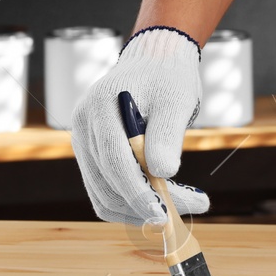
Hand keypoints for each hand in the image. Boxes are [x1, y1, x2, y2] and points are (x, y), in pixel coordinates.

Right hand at [69, 26, 210, 224]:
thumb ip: (168, 134)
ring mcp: (83, 140)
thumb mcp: (176, 100)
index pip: (115, 160)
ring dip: (139, 210)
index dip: (139, 192)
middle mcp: (83, 125)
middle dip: (146, 205)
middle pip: (107, 183)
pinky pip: (104, 190)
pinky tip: (160, 202)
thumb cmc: (168, 77)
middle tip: (192, 208)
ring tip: (179, 208)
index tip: (168, 213)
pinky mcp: (91, 153)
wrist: (154, 62)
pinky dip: (130, 203)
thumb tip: (164, 173)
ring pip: (103, 194)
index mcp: (100, 106)